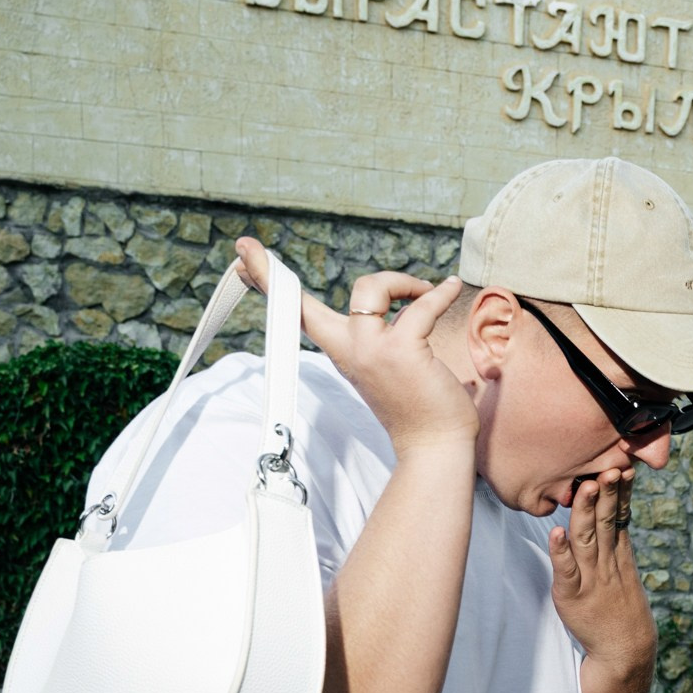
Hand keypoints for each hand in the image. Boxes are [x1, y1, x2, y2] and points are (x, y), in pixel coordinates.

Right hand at [233, 237, 476, 456]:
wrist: (434, 446)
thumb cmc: (419, 409)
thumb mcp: (386, 366)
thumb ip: (380, 337)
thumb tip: (397, 310)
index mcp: (342, 352)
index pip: (300, 315)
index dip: (269, 285)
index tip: (241, 257)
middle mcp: (349, 349)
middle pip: (305, 303)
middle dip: (271, 271)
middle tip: (246, 246)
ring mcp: (371, 349)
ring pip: (371, 287)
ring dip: (402, 281)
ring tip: (426, 291)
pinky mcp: (401, 350)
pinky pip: (421, 306)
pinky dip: (439, 294)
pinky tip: (451, 288)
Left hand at [549, 470, 655, 672]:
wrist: (625, 650)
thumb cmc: (621, 610)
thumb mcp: (625, 573)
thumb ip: (615, 545)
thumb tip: (609, 515)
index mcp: (619, 555)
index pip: (619, 516)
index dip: (621, 492)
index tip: (624, 466)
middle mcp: (606, 563)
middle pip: (605, 522)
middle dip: (607, 494)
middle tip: (608, 468)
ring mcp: (590, 579)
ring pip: (587, 539)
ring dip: (585, 512)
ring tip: (587, 487)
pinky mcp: (572, 597)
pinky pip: (566, 571)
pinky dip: (561, 551)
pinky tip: (557, 532)